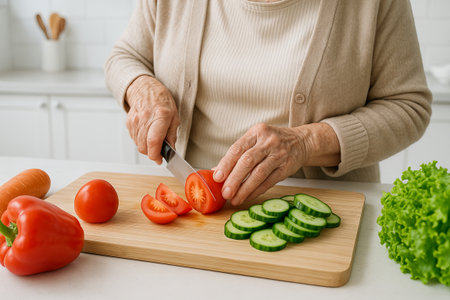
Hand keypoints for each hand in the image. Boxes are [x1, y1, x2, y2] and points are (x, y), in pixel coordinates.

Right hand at [125, 75, 179, 163]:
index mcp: (160, 116)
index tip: (160, 160)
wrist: (146, 90)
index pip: (154, 142)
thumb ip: (172, 135)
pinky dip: (141, 141)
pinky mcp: (129, 123)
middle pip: (144, 147)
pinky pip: (134, 139)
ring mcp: (135, 121)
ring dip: (146, 148)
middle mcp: (145, 119)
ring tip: (153, 141)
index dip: (156, 155)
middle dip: (152, 153)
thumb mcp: (174, 117)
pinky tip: (147, 135)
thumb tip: (171, 150)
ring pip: (138, 145)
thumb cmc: (162, 102)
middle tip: (159, 151)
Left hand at [213, 123, 339, 205]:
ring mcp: (279, 154)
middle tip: (225, 193)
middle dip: (234, 178)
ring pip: (259, 173)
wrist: (302, 141)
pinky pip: (269, 181)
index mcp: (256, 132)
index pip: (238, 148)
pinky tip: (247, 197)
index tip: (217, 177)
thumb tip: (216, 171)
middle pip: (248, 161)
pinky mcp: (287, 167)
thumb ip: (238, 154)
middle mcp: (268, 141)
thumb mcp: (255, 140)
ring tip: (234, 199)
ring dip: (245, 188)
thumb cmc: (272, 142)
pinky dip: (256, 191)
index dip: (226, 164)